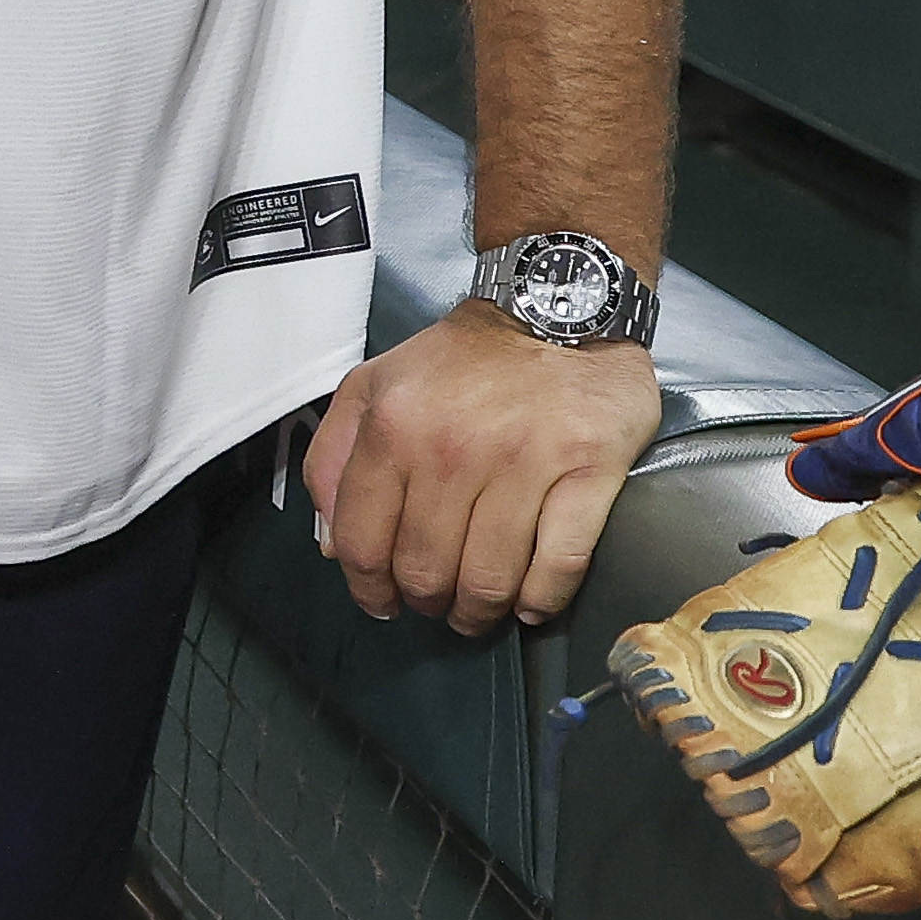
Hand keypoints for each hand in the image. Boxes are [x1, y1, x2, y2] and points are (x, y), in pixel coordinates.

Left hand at [305, 299, 660, 632]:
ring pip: (489, 580)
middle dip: (428, 602)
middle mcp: (452, 447)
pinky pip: (558, 565)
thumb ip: (334, 458)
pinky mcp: (588, 471)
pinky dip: (541, 599)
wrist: (559, 308)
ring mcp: (524, 461)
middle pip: (426, 570)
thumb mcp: (373, 385)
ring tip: (480, 609)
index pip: (363, 541)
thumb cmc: (463, 359)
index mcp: (392, 426)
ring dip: (480, 612)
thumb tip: (332, 545)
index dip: (369, 587)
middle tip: (437, 602)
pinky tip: (529, 602)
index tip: (383, 600)